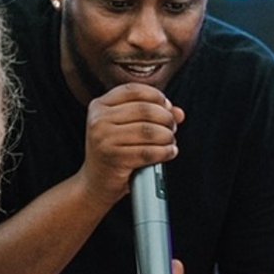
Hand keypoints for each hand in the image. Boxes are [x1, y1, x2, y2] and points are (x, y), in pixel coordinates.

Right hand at [80, 83, 183, 207]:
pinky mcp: (114, 158)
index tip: (167, 106)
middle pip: (145, 109)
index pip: (133, 90)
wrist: (95, 183)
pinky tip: (169, 152)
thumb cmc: (114, 153)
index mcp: (99, 106)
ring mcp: (104, 139)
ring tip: (170, 141)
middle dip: (166, 118)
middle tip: (172, 127)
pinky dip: (165, 152)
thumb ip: (151, 115)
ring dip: (167, 136)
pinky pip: (148, 152)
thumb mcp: (126, 128)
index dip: (156, 96)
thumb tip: (178, 112)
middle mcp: (99, 119)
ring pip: (149, 130)